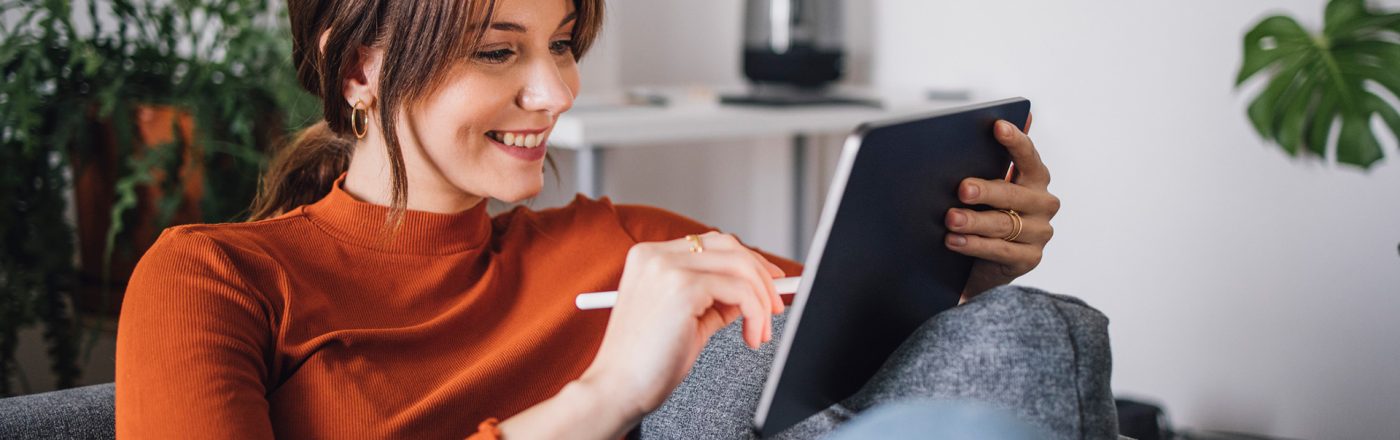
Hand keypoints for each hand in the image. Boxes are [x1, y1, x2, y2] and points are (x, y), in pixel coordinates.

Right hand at [579, 232, 786, 419]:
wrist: (616, 389)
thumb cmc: (645, 362)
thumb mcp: (687, 320)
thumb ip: (715, 300)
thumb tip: (752, 293)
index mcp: (649, 257)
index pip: (710, 244)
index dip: (746, 262)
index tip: (768, 283)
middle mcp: (655, 255)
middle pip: (729, 247)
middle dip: (761, 276)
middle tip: (776, 306)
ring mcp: (667, 268)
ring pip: (740, 266)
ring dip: (762, 299)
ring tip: (762, 329)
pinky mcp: (682, 287)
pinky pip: (739, 292)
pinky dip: (755, 314)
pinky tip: (751, 337)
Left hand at [946, 117, 1059, 298]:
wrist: (984, 262)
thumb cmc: (985, 213)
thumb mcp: (987, 187)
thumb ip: (990, 160)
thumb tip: (991, 123)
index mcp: (1036, 179)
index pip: (1028, 156)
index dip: (1015, 141)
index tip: (997, 126)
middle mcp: (1043, 203)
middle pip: (1013, 194)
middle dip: (985, 190)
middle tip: (962, 189)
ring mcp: (1039, 232)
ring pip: (1004, 224)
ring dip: (974, 221)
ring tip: (950, 219)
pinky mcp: (1029, 258)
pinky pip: (1000, 250)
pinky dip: (975, 245)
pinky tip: (954, 240)